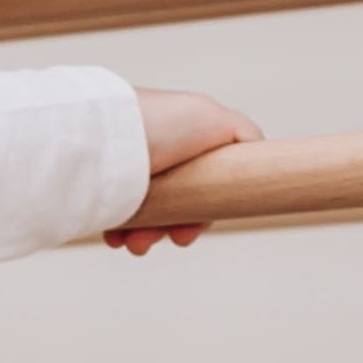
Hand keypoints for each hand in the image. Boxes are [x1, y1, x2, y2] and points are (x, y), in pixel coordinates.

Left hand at [109, 88, 261, 251]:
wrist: (104, 136)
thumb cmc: (158, 123)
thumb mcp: (215, 120)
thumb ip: (244, 136)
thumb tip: (260, 156)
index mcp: (184, 143)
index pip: (203, 188)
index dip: (202, 213)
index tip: (191, 229)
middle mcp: (157, 157)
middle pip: (175, 206)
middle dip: (173, 228)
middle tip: (168, 238)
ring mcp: (129, 173)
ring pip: (146, 217)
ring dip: (146, 236)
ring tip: (135, 242)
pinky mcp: (103, 187)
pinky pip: (115, 217)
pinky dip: (120, 232)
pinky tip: (117, 236)